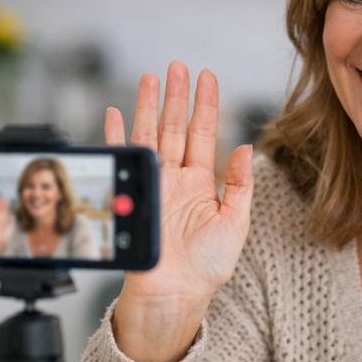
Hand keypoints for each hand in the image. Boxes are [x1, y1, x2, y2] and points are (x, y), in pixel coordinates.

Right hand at [106, 62, 253, 361]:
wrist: (175, 296)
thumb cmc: (206, 267)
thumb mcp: (235, 223)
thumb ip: (240, 185)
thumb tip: (246, 147)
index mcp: (201, 182)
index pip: (204, 133)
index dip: (206, 105)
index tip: (207, 76)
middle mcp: (176, 179)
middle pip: (175, 127)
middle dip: (176, 95)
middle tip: (177, 66)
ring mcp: (152, 186)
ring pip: (149, 135)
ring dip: (148, 106)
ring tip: (150, 78)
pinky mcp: (132, 197)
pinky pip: (122, 160)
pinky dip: (116, 137)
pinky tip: (114, 113)